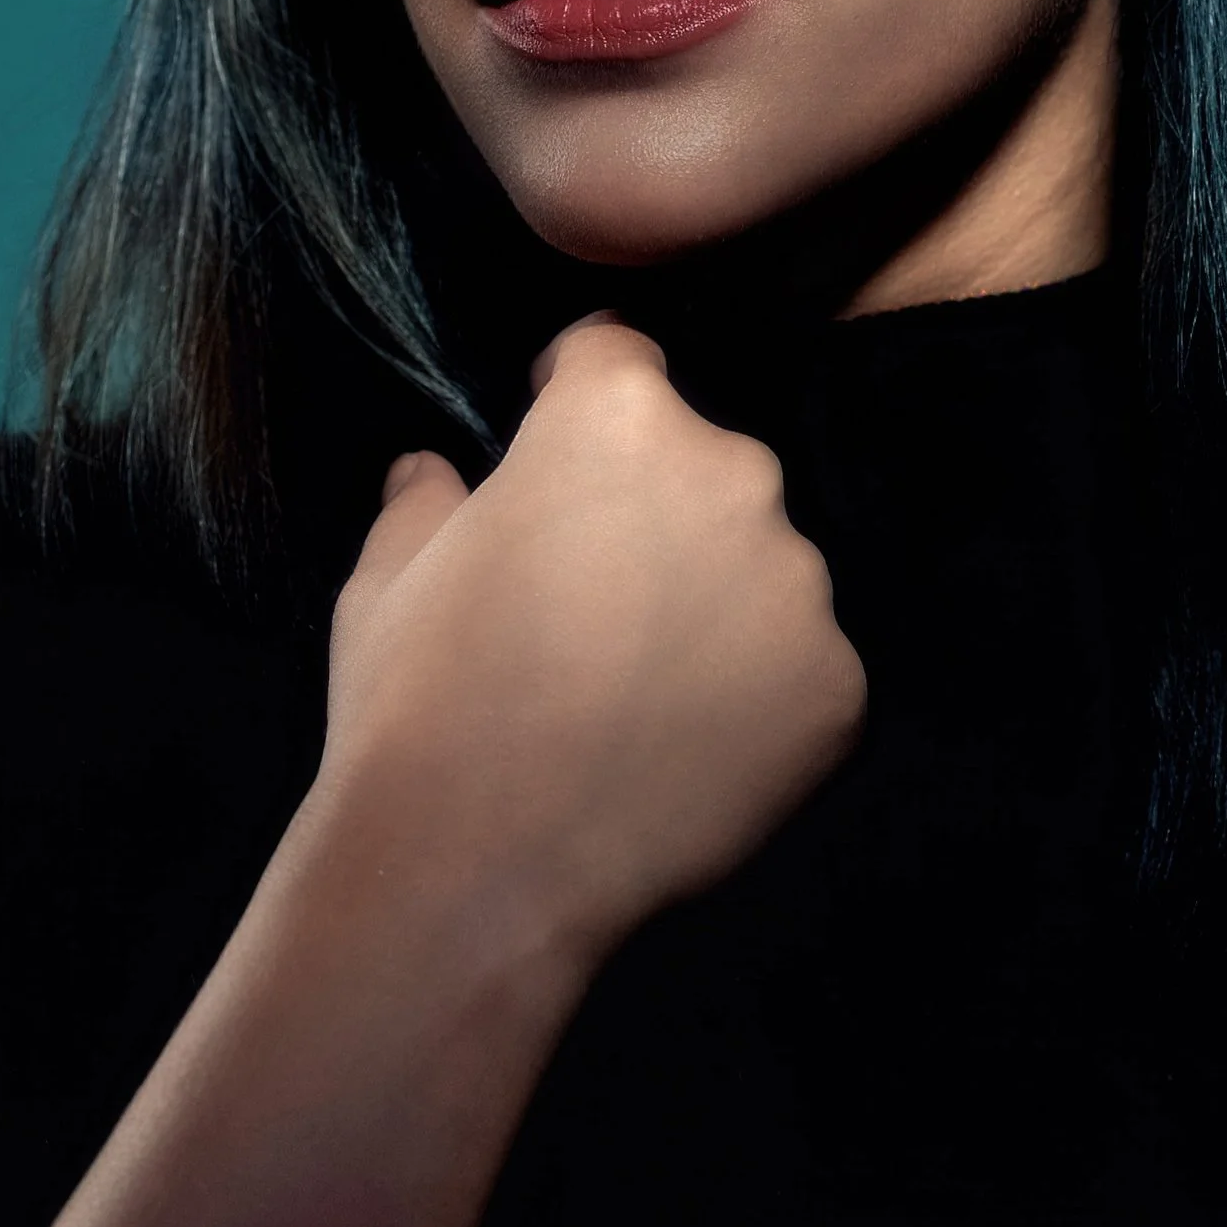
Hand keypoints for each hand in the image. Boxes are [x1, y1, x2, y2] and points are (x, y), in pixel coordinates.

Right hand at [318, 315, 866, 966]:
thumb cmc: (417, 697)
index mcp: (619, 414)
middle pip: (700, 461)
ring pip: (758, 564)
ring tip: (630, 687)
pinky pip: (797, 666)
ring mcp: (799, 584)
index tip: (549, 453)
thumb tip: (437, 471)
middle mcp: (734, 471)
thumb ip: (428, 495)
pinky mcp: (837, 688)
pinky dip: (753, 694)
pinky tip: (677, 746)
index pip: (615, 355)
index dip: (570, 400)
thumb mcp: (388, 571)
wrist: (478, 871)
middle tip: (587, 597)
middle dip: (651, 507)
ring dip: (710, 600)